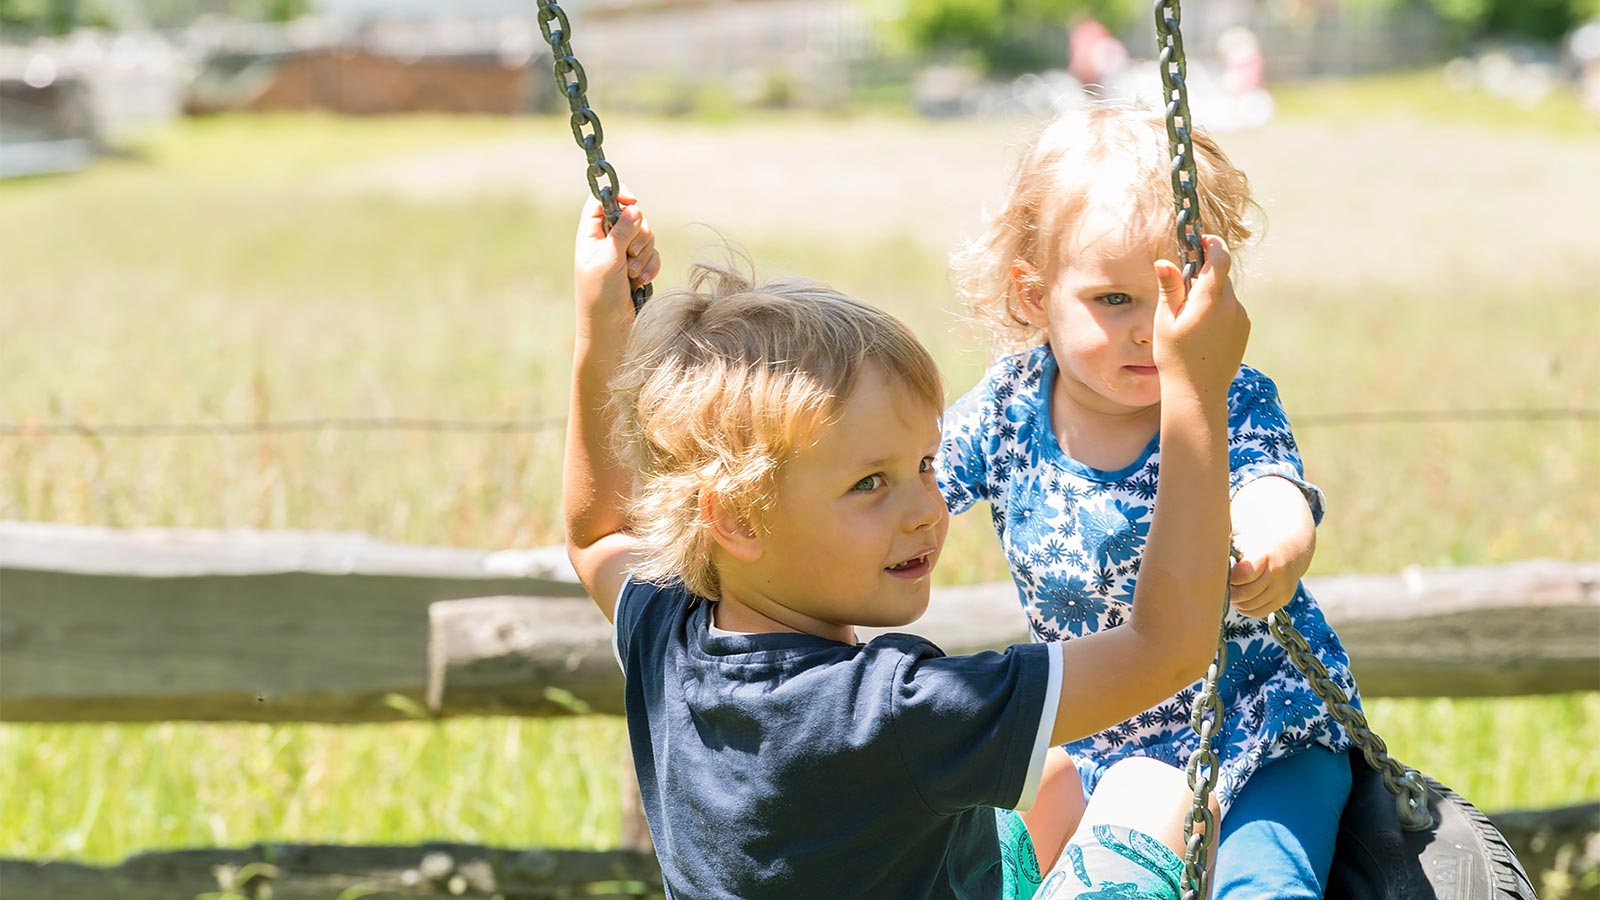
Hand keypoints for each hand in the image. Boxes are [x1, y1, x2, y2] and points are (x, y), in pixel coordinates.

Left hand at [573, 189, 659, 333]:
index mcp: (591, 235)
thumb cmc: (600, 297)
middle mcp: (607, 240)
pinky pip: (653, 254)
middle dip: (638, 234)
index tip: (633, 201)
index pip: (602, 201)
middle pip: (632, 216)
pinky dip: (651, 266)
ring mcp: (624, 253)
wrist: (609, 329)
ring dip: (645, 254)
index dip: (617, 195)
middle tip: (631, 254)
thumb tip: (634, 208)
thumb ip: (621, 233)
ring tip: (634, 275)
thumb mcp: (609, 261)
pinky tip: (643, 282)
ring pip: (646, 235)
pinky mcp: (638, 266)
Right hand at [1152, 236, 1249, 405]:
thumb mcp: (1165, 322)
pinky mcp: (1243, 330)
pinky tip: (1201, 331)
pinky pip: (1231, 310)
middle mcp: (1231, 306)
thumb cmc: (1175, 358)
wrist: (1197, 393)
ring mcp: (1240, 319)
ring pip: (1225, 294)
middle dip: (1205, 274)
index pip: (1220, 258)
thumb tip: (1164, 262)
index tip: (1201, 238)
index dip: (1212, 243)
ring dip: (1210, 295)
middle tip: (1183, 285)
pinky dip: (1217, 310)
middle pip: (1221, 276)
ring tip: (1189, 318)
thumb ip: (1169, 289)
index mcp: (1210, 300)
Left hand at [1228, 476, 1315, 616]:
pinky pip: (1259, 612)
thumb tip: (1195, 545)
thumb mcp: (1243, 538)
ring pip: (1250, 605)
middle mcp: (1277, 573)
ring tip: (1231, 590)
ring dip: (1237, 601)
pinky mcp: (1284, 599)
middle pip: (1245, 593)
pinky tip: (1241, 597)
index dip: (1229, 578)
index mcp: (1265, 555)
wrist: (1291, 547)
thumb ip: (1224, 545)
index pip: (1243, 574)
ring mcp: (1282, 588)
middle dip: (1229, 591)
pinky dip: (1247, 608)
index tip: (1222, 573)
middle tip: (1221, 585)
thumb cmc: (1257, 543)